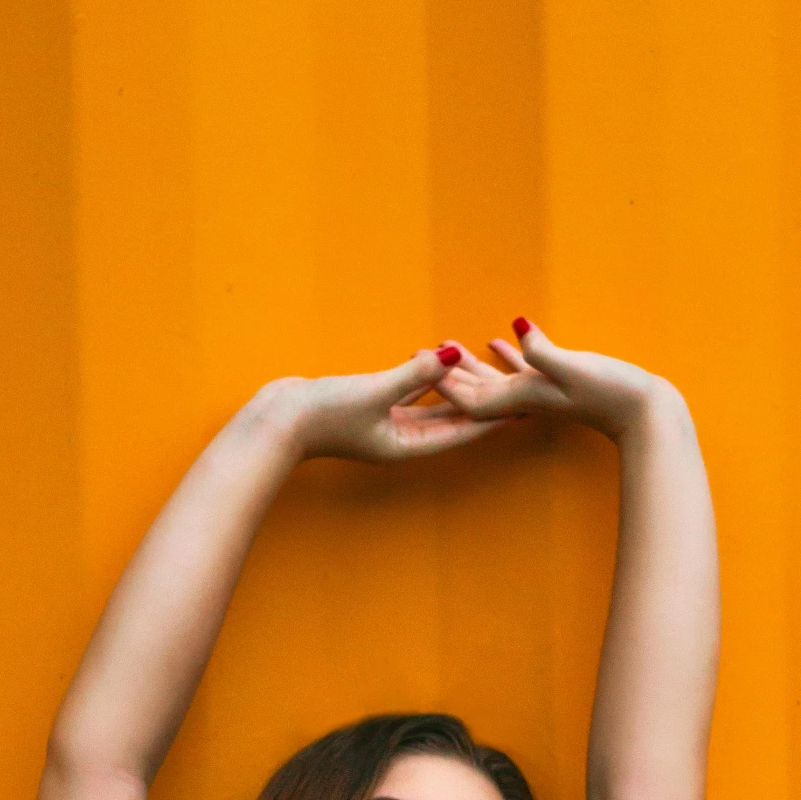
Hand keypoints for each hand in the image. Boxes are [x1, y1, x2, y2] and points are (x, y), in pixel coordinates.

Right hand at [255, 352, 506, 465]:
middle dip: (484, 406)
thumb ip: (414, 374)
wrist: (277, 422)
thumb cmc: (322, 415)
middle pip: (452, 421)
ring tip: (490, 374)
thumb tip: (451, 354)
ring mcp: (386, 424)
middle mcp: (402, 438)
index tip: (523, 408)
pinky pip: (411, 393)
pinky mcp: (372, 407)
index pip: (461, 431)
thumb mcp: (373, 392)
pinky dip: (427, 379)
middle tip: (517, 393)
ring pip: (433, 406)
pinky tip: (442, 361)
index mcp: (407, 446)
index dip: (493, 419)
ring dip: (457, 389)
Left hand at [430, 320, 674, 440]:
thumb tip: (517, 329)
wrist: (646, 413)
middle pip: (475, 390)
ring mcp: (543, 393)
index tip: (418, 365)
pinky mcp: (559, 383)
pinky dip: (507, 356)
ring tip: (447, 345)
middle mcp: (528, 399)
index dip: (444, 382)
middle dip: (446, 374)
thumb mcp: (576, 367)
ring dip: (470, 364)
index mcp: (524, 398)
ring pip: (496, 380)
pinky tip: (500, 339)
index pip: (471, 397)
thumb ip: (544, 351)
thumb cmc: (613, 392)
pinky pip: (523, 370)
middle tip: (416, 353)